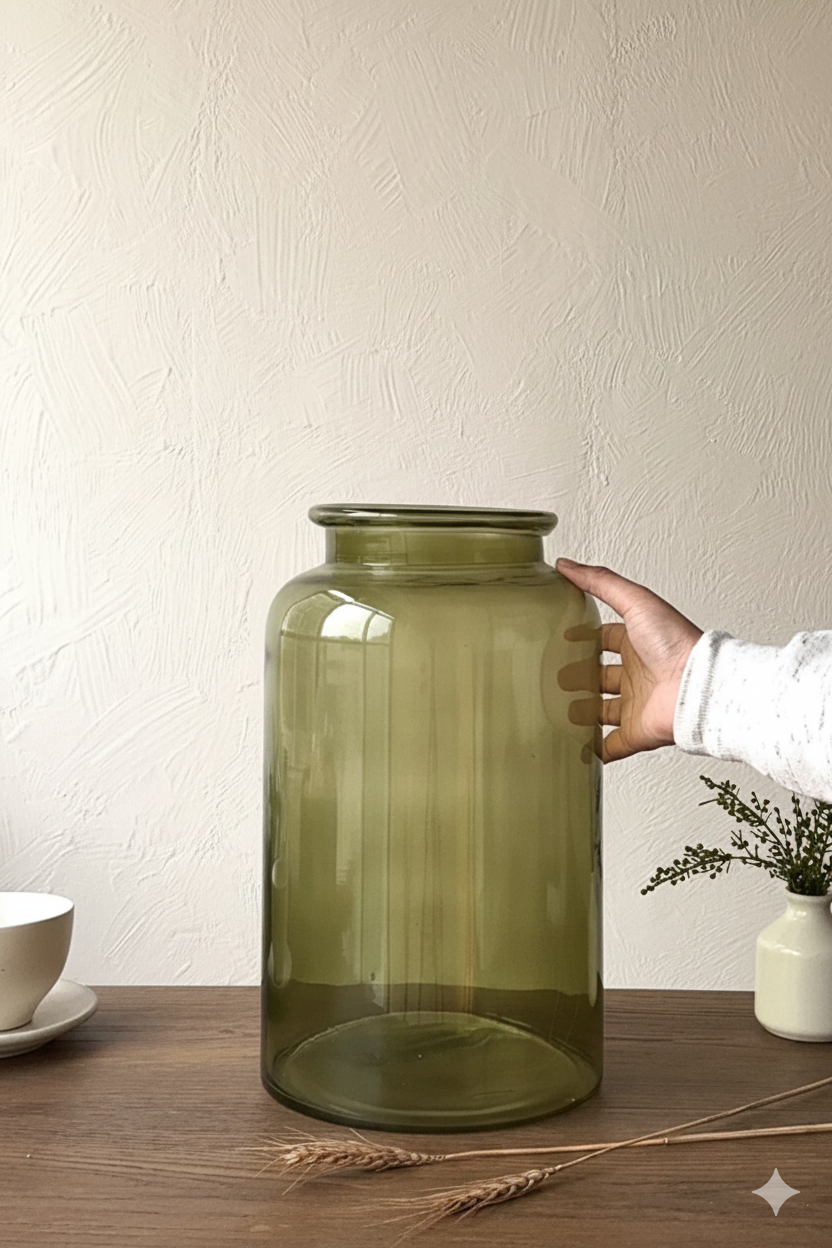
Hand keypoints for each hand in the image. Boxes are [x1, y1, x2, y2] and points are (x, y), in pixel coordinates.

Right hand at [556, 559, 702, 762]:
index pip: (606, 639)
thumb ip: (601, 582)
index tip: (559, 638)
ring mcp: (636, 705)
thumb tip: (566, 566)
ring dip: (582, 713)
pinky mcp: (636, 733)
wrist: (698, 688)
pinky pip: (612, 746)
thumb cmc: (676, 644)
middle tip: (552, 677)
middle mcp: (637, 675)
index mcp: (638, 644)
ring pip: (602, 711)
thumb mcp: (636, 602)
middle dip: (578, 677)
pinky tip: (575, 748)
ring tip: (555, 712)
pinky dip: (594, 750)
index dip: (584, 637)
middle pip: (601, 676)